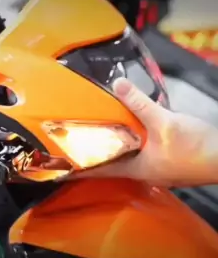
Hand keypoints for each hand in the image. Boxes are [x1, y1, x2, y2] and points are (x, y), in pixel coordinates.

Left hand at [77, 77, 217, 187]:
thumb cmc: (195, 147)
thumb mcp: (164, 122)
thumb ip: (139, 104)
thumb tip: (118, 84)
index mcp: (137, 169)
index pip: (100, 170)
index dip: (80, 167)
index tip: (61, 164)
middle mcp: (145, 173)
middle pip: (114, 163)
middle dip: (98, 151)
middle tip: (78, 138)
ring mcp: (160, 169)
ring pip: (131, 157)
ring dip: (118, 145)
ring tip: (102, 130)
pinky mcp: (172, 161)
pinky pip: (147, 152)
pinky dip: (137, 141)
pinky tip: (136, 127)